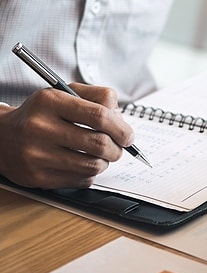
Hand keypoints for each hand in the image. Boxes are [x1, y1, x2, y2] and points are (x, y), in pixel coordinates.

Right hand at [0, 84, 133, 188]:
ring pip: (93, 165)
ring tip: (101, 154)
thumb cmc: (43, 113)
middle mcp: (40, 128)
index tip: (128, 135)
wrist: (3, 137)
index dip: (121, 127)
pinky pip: (81, 180)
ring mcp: (37, 155)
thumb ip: (99, 97)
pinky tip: (83, 163)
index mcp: (50, 102)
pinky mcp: (38, 177)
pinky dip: (91, 173)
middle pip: (99, 143)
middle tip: (119, 147)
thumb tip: (122, 118)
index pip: (99, 115)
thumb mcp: (66, 92)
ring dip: (106, 161)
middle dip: (118, 148)